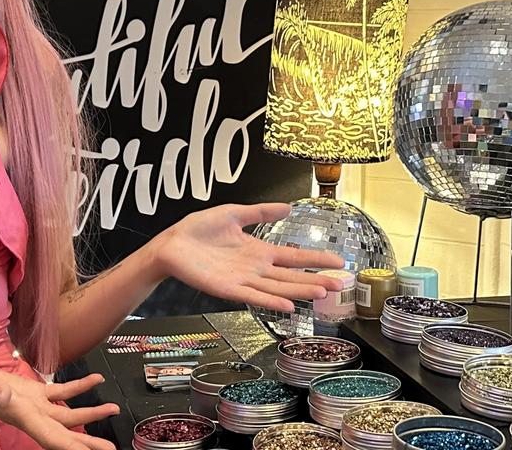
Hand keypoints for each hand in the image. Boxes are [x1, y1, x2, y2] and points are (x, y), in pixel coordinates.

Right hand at [0, 358, 118, 449]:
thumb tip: (6, 396)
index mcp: (22, 414)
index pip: (52, 437)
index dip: (73, 448)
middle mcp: (30, 415)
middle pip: (65, 433)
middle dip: (88, 442)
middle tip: (112, 449)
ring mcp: (32, 405)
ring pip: (67, 415)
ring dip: (90, 412)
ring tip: (113, 409)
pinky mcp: (31, 393)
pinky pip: (60, 393)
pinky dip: (78, 388)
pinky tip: (94, 380)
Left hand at [153, 202, 345, 311]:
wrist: (172, 243)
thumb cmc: (199, 230)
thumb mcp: (234, 213)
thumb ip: (261, 211)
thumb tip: (288, 206)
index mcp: (259, 251)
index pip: (294, 257)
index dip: (316, 259)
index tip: (338, 262)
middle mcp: (255, 268)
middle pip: (291, 276)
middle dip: (316, 279)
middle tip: (339, 283)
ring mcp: (243, 280)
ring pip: (277, 287)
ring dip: (299, 290)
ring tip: (322, 291)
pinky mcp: (228, 288)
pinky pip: (253, 296)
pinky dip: (271, 300)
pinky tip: (288, 304)